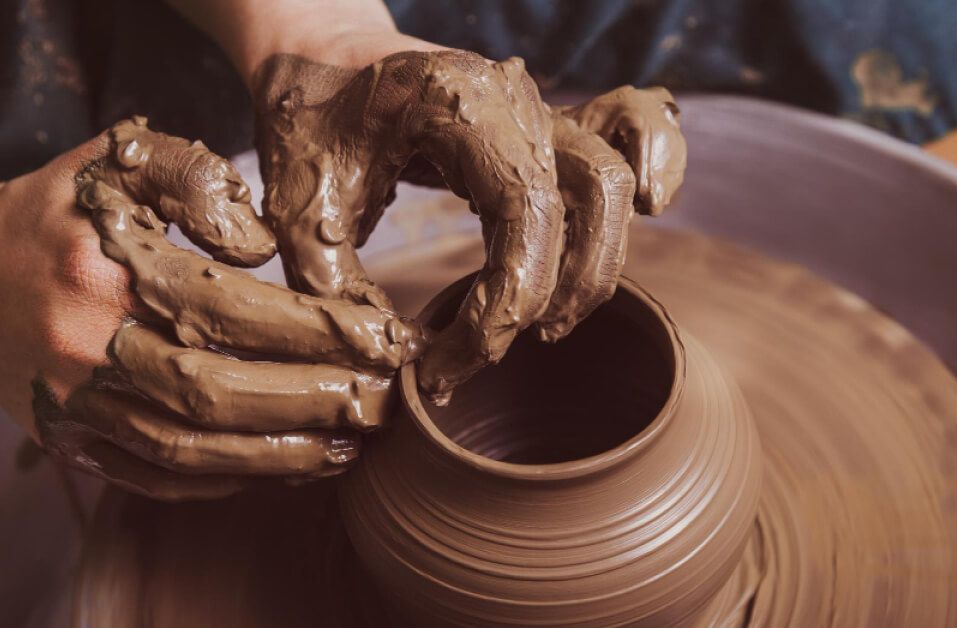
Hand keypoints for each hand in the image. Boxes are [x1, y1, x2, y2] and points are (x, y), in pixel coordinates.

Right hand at [0, 117, 424, 499]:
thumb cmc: (54, 213)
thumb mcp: (118, 162)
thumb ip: (195, 179)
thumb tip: (262, 247)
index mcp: (109, 271)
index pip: (233, 311)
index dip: (315, 331)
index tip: (379, 337)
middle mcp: (90, 348)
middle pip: (219, 392)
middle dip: (312, 402)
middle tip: (383, 403)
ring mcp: (78, 405)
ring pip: (190, 449)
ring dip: (278, 456)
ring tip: (349, 448)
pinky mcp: (74, 441)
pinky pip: (154, 477)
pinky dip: (223, 482)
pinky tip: (280, 468)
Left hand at [252, 50, 685, 402]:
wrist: (320, 52)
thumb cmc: (309, 114)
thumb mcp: (300, 197)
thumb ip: (331, 279)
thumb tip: (388, 354)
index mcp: (461, 108)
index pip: (525, 218)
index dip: (500, 308)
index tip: (444, 362)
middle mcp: (517, 101)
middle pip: (593, 197)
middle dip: (558, 293)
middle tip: (493, 351)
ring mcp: (538, 107)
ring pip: (615, 175)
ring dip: (601, 258)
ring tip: (552, 323)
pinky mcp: (544, 122)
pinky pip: (627, 126)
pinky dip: (656, 157)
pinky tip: (654, 204)